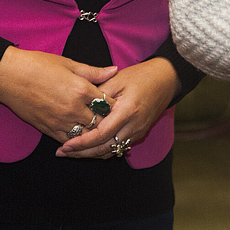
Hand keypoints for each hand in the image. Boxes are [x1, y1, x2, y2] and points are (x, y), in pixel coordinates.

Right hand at [0, 46, 117, 141]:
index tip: (116, 105)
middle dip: (106, 122)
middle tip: (111, 121)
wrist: (10, 76)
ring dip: (92, 133)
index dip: (113, 106)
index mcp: (81, 89)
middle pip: (100, 122)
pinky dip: (76, 140)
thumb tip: (114, 70)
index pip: (107, 104)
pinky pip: (68, 140)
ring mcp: (60, 120)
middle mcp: (73, 108)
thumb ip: (93, 72)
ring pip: (85, 135)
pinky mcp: (48, 129)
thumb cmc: (38, 65)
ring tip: (97, 130)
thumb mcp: (69, 63)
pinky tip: (80, 136)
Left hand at [57, 57, 180, 158]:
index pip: (101, 134)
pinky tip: (89, 147)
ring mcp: (137, 131)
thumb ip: (99, 95)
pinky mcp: (138, 133)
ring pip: (111, 151)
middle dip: (82, 153)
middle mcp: (133, 125)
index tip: (66, 145)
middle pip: (104, 148)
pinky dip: (102, 149)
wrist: (167, 79)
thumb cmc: (141, 76)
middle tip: (62, 152)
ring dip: (91, 154)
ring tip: (71, 152)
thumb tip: (81, 108)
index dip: (82, 142)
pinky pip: (118, 147)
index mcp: (127, 111)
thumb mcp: (118, 79)